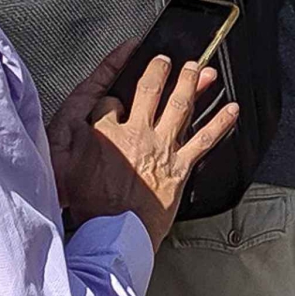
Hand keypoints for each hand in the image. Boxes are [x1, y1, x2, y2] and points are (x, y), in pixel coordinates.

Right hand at [48, 43, 239, 248]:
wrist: (114, 236)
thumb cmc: (88, 207)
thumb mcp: (62, 167)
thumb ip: (66, 138)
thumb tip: (75, 119)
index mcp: (105, 132)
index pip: (108, 100)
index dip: (111, 99)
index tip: (115, 100)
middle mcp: (137, 134)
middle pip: (150, 89)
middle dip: (159, 69)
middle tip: (166, 59)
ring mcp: (162, 149)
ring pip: (180, 105)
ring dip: (191, 83)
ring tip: (200, 69)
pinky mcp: (180, 168)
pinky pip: (205, 139)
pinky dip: (221, 122)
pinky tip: (232, 109)